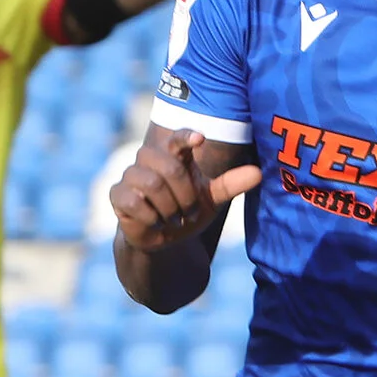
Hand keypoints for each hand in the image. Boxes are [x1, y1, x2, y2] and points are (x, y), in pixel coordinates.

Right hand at [110, 129, 261, 251]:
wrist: (162, 239)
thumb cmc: (187, 211)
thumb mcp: (211, 199)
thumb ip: (231, 184)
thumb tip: (259, 173)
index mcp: (172, 155)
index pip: (178, 139)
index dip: (186, 137)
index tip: (199, 139)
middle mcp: (149, 159)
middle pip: (170, 167)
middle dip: (185, 196)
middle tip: (189, 213)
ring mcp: (131, 175)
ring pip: (153, 185)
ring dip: (170, 209)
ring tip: (173, 219)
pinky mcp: (117, 194)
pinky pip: (135, 202)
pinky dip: (151, 217)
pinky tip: (154, 222)